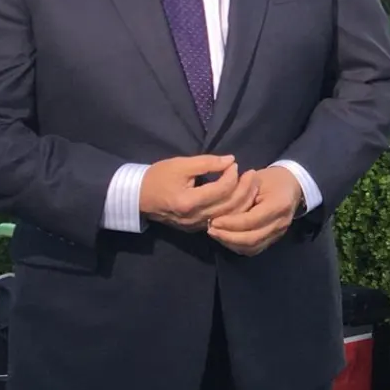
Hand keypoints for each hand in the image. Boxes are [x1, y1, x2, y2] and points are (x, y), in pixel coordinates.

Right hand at [139, 155, 258, 230]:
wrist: (138, 197)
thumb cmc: (158, 177)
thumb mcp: (181, 164)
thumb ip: (207, 163)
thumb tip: (231, 160)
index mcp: (188, 202)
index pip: (221, 190)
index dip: (232, 175)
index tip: (235, 164)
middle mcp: (194, 218)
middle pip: (229, 206)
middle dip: (245, 189)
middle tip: (251, 174)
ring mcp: (195, 226)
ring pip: (228, 217)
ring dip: (243, 201)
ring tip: (250, 185)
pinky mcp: (196, 228)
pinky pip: (221, 220)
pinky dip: (233, 210)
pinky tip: (239, 198)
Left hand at [206, 165, 302, 256]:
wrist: (292, 185)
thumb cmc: (271, 179)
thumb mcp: (255, 179)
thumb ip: (239, 195)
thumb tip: (219, 210)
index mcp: (279, 204)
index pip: (251, 220)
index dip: (231, 223)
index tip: (213, 220)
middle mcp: (281, 222)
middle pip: (252, 238)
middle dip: (228, 236)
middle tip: (210, 230)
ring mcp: (279, 233)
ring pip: (252, 247)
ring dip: (231, 243)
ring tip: (216, 234)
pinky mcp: (275, 239)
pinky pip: (255, 249)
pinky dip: (238, 246)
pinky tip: (226, 238)